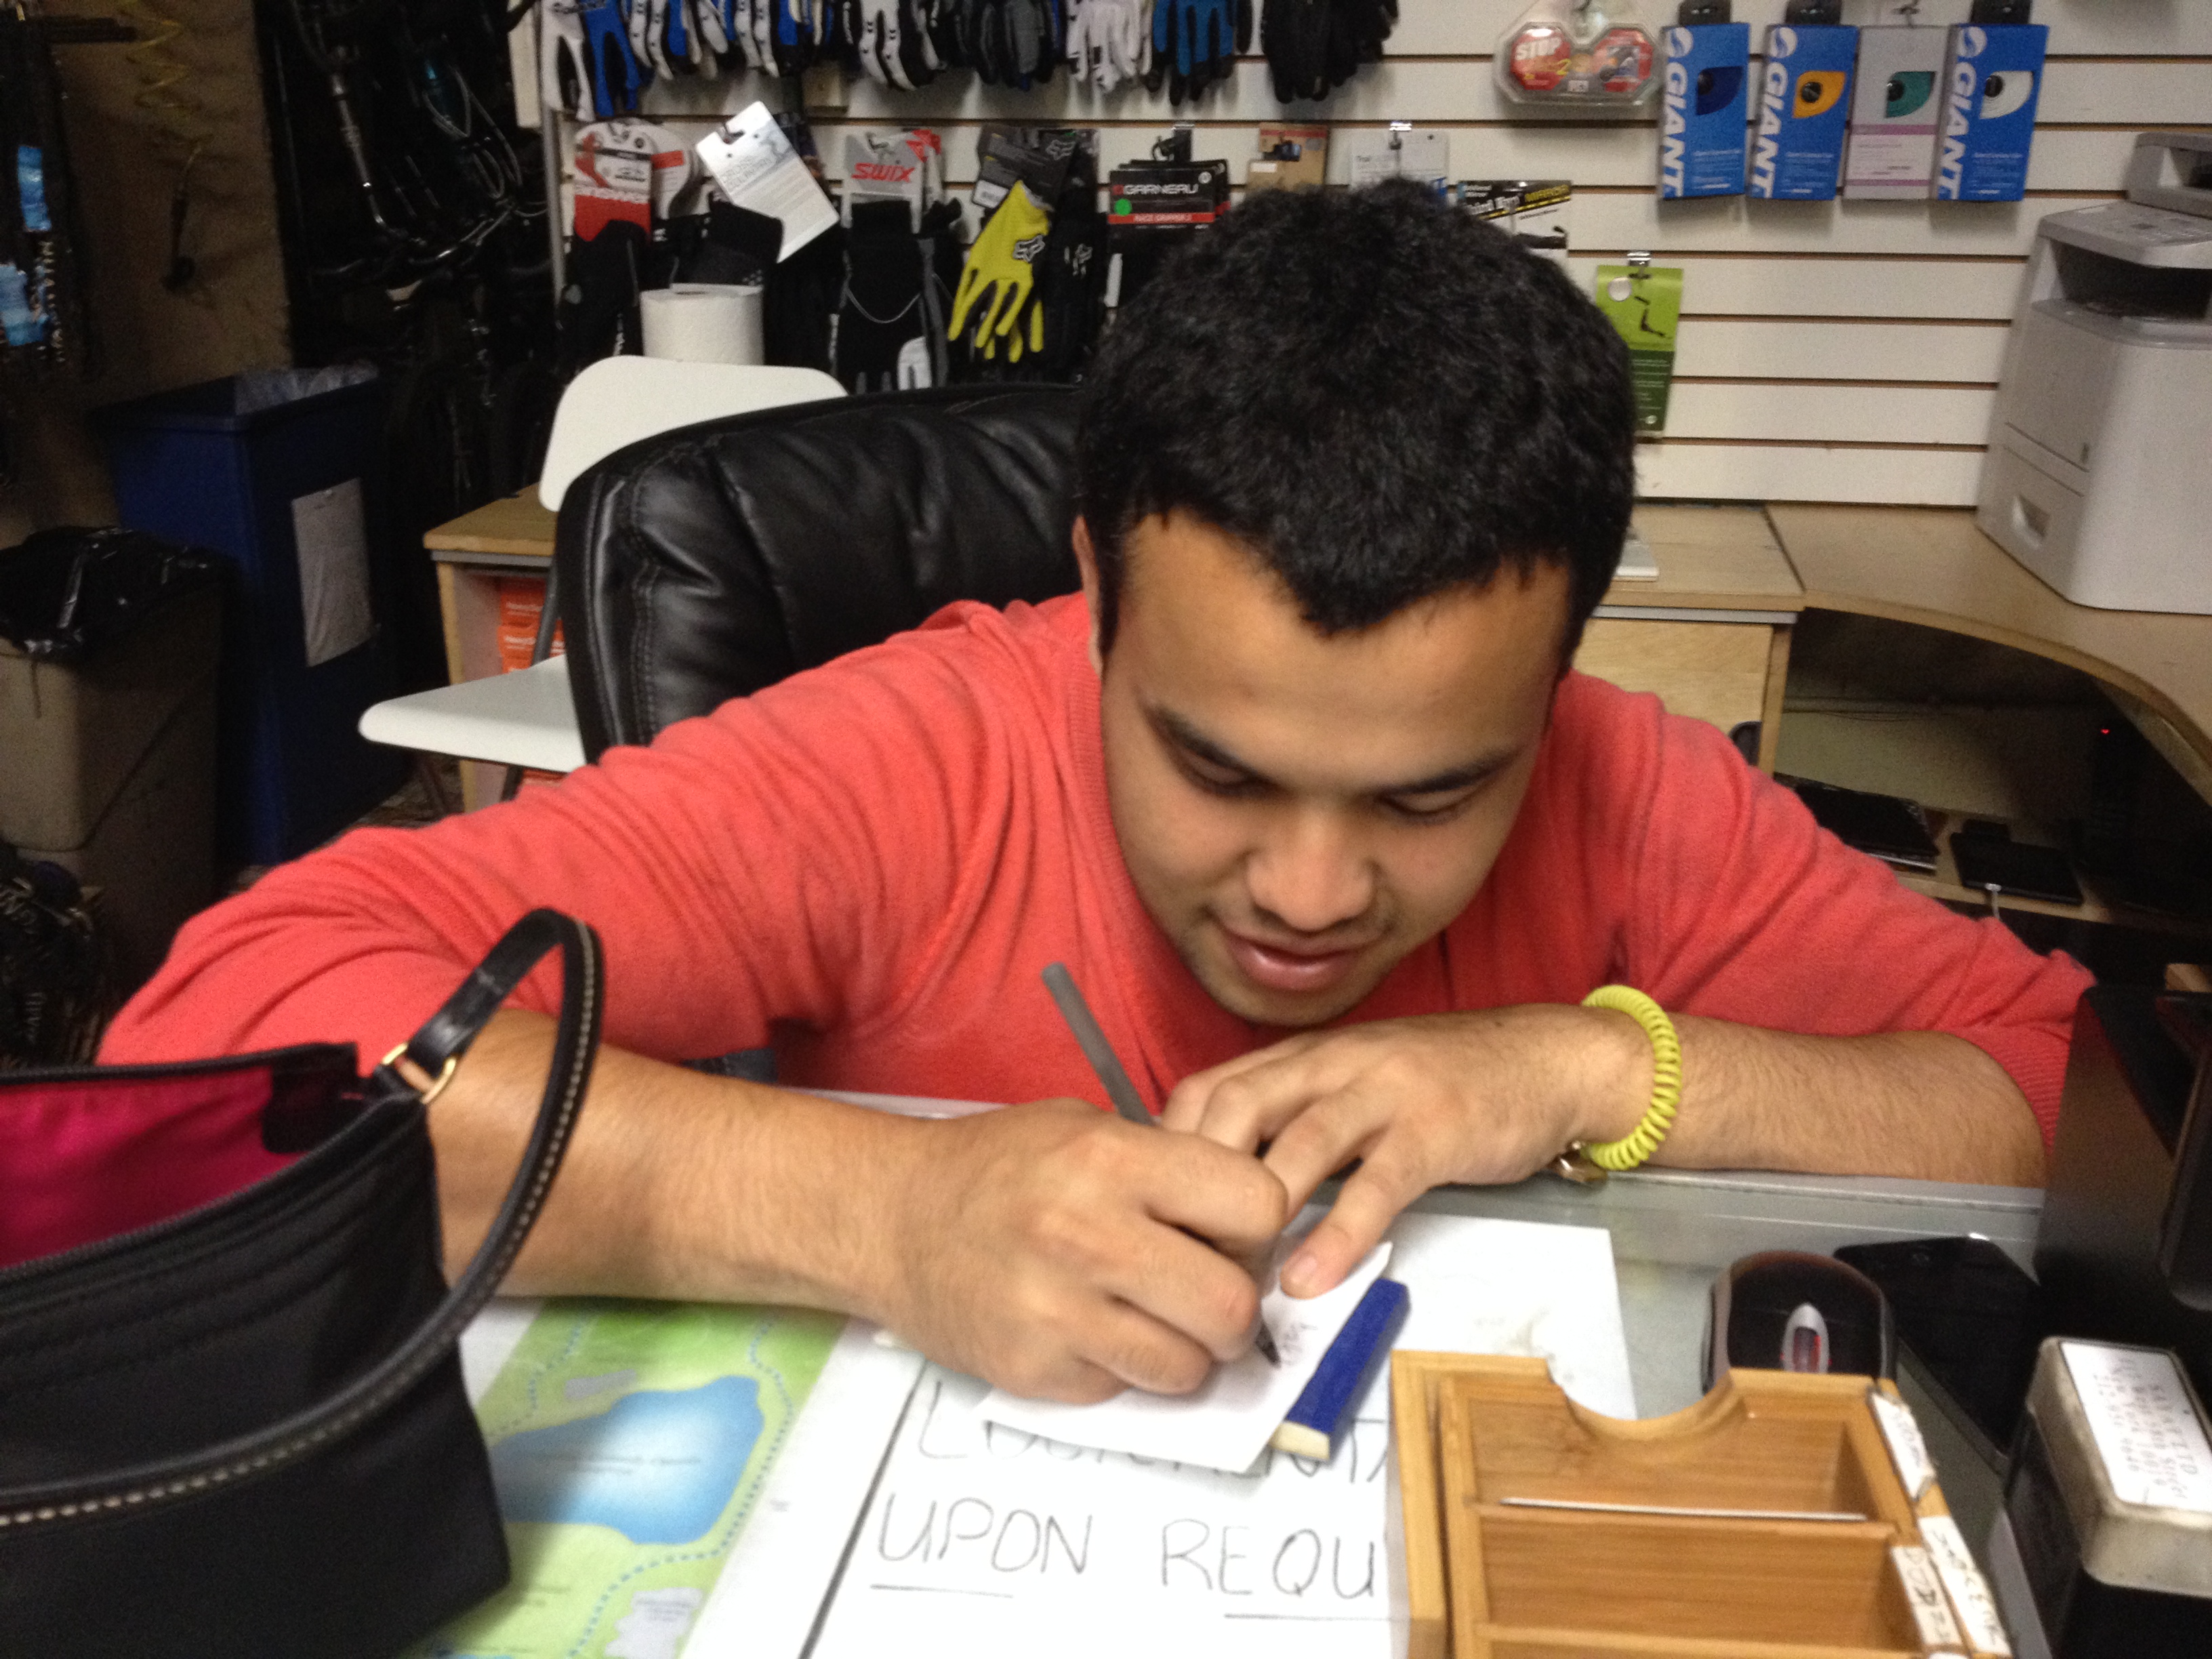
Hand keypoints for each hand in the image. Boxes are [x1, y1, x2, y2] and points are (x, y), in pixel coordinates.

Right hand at [873, 1098, 1287, 1402]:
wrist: (886, 1217)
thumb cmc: (995, 1167)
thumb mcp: (1085, 1127)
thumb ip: (1168, 1167)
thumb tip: (1253, 1225)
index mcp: (1111, 1159)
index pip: (1257, 1207)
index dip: (1257, 1226)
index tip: (1231, 1232)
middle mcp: (1087, 1235)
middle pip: (1233, 1306)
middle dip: (1234, 1307)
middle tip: (1205, 1292)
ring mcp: (1057, 1312)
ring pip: (1188, 1367)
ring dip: (1186, 1351)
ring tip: (1151, 1317)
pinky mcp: (1033, 1371)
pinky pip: (1124, 1390)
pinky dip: (1123, 1370)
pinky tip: (1090, 1329)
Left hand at [1161, 1006, 1650, 1298]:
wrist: (1545, 1059)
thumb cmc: (1439, 1082)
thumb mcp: (1350, 1084)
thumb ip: (1291, 1120)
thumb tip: (1222, 1186)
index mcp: (1302, 1056)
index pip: (1205, 1090)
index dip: (1167, 1153)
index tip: (1154, 1216)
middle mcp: (1332, 1063)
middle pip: (1234, 1109)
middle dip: (1195, 1183)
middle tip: (1183, 1256)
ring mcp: (1384, 1092)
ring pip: (1298, 1143)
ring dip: (1256, 1215)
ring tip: (1231, 1281)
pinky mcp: (1436, 1130)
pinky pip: (1377, 1185)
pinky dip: (1339, 1236)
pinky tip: (1311, 1281)